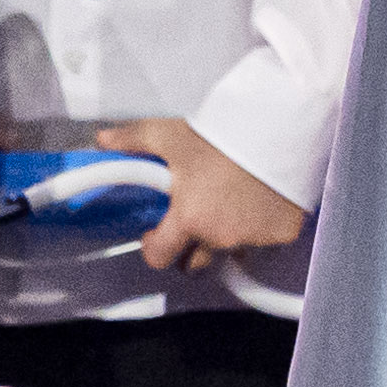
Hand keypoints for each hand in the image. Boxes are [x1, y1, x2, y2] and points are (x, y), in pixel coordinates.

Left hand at [99, 114, 311, 271]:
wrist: (280, 124)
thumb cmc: (223, 132)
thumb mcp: (171, 134)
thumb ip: (134, 140)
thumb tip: (104, 140)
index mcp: (189, 220)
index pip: (159, 258)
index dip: (155, 246)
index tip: (158, 231)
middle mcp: (220, 238)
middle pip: (196, 261)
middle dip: (191, 245)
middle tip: (197, 214)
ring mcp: (254, 239)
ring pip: (231, 251)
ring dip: (226, 236)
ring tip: (231, 201)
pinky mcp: (282, 233)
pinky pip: (264, 241)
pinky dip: (259, 227)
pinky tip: (259, 199)